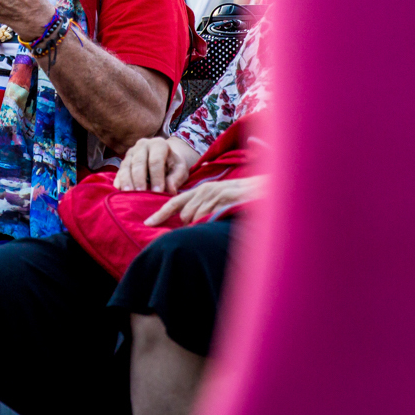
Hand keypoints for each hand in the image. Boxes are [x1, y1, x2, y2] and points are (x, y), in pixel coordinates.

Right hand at [116, 136, 200, 193]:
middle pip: (138, 162)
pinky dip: (119, 180)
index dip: (156, 176)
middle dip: (139, 179)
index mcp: (159, 144)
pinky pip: (119, 171)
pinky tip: (119, 189)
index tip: (158, 192)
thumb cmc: (173, 165)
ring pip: (126, 166)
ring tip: (128, 194)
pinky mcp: (123, 161)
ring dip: (126, 180)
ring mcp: (131, 152)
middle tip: (140, 193)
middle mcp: (142, 145)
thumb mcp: (180, 169)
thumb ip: (176, 178)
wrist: (165, 158)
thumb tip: (170, 190)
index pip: (156, 160)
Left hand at [144, 175, 265, 225]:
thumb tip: (190, 221)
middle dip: (191, 225)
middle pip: (184, 215)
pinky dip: (211, 222)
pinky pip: (208, 217)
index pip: (175, 202)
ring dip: (203, 224)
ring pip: (195, 218)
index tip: (146, 223)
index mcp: (202, 189)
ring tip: (220, 218)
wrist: (268, 189)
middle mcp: (205, 190)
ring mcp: (214, 194)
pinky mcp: (224, 199)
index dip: (160, 213)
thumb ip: (206, 206)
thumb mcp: (222, 198)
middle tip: (210, 223)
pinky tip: (223, 218)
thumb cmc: (245, 197)